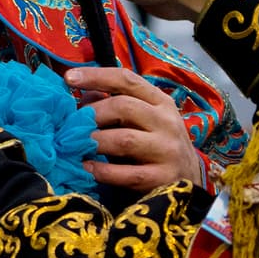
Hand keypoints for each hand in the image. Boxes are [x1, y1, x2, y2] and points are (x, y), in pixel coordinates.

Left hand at [66, 66, 203, 191]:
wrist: (189, 181)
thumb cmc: (157, 144)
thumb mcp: (143, 119)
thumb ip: (116, 106)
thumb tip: (82, 99)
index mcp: (160, 101)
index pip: (126, 80)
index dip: (96, 76)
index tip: (69, 78)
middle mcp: (166, 122)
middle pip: (123, 107)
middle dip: (92, 114)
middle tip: (72, 125)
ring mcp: (166, 150)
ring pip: (124, 140)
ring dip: (94, 141)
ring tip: (75, 146)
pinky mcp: (162, 179)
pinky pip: (127, 174)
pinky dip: (102, 170)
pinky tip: (87, 168)